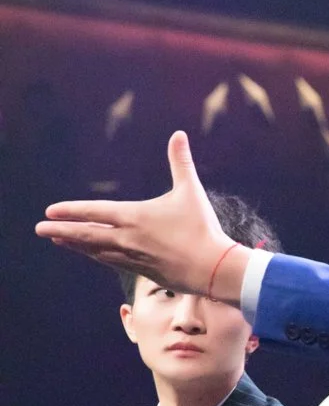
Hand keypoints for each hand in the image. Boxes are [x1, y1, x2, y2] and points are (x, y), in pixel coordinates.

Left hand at [37, 133, 246, 302]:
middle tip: (39, 229)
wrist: (211, 268)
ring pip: (95, 250)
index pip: (94, 212)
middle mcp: (127, 238)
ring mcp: (132, 257)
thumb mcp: (190, 191)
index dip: (70, 210)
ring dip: (75, 244)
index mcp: (134, 217)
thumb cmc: (202, 228)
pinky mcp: (142, 271)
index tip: (51, 210)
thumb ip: (180, 162)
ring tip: (59, 240)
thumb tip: (179, 134)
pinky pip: (111, 262)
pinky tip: (91, 254)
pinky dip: (96, 256)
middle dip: (60, 230)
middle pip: (86, 234)